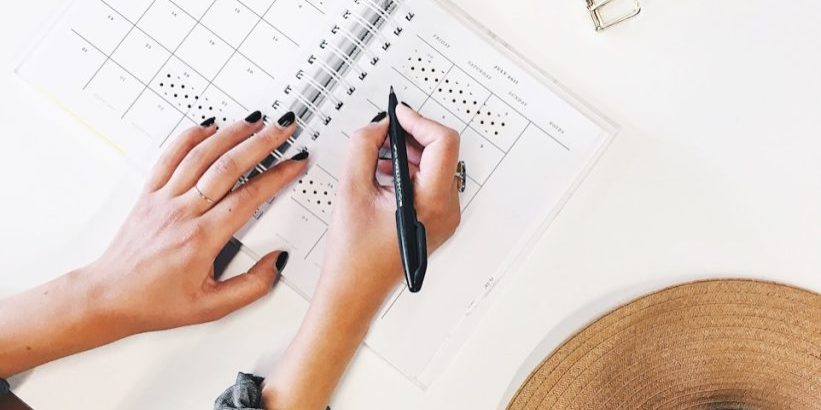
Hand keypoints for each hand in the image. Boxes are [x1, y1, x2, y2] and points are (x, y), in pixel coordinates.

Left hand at [0, 111, 309, 377]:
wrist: (109, 297)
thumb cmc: (156, 302)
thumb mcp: (212, 308)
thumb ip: (252, 286)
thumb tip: (276, 261)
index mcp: (201, 239)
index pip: (248, 196)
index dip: (277, 176)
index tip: (295, 162)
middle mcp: (182, 213)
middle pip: (227, 166)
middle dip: (261, 142)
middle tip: (283, 128)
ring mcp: (163, 199)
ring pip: (200, 155)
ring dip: (231, 133)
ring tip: (255, 120)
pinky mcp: (149, 194)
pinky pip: (169, 156)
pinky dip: (190, 136)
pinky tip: (208, 126)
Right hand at [261, 107, 461, 409]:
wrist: (354, 291)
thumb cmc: (353, 255)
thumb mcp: (351, 189)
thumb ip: (363, 147)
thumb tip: (378, 125)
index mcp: (432, 203)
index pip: (443, 143)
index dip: (418, 121)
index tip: (397, 114)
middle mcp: (447, 211)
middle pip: (442, 152)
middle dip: (412, 136)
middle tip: (384, 131)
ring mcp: (444, 217)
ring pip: (436, 166)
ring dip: (409, 152)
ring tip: (379, 154)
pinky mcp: (436, 220)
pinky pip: (430, 182)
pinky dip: (409, 169)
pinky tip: (384, 172)